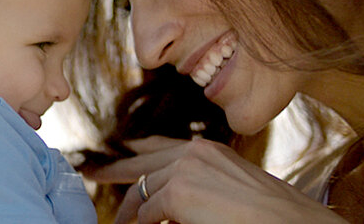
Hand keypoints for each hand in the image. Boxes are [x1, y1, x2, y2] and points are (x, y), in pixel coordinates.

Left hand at [87, 136, 346, 223]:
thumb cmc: (272, 216)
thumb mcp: (232, 189)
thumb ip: (201, 185)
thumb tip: (168, 201)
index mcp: (209, 150)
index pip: (161, 146)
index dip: (137, 153)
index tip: (119, 155)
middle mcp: (194, 152)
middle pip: (142, 164)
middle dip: (115, 172)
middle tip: (91, 175)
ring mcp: (185, 169)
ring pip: (142, 193)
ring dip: (128, 212)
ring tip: (116, 223)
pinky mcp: (178, 193)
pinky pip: (147, 214)